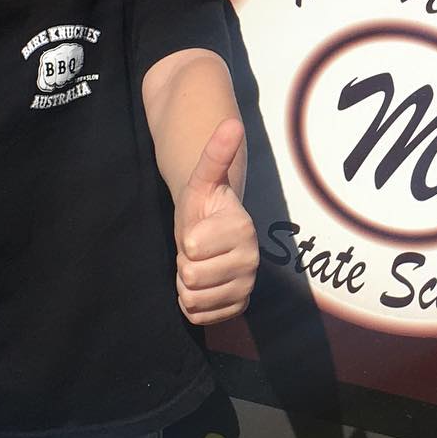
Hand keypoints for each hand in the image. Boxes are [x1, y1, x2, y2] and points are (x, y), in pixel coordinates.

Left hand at [174, 118, 258, 325]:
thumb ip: (216, 153)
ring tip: (200, 265)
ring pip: (192, 298)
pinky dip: (193, 303)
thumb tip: (231, 122)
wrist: (213, 232)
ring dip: (187, 284)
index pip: (191, 247)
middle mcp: (251, 261)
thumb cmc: (204, 204)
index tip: (199, 228)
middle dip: (185, 262)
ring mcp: (246, 286)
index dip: (186, 240)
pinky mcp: (236, 307)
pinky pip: (198, 316)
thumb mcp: (203, 177)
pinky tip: (203, 285)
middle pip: (191, 276)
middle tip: (197, 249)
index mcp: (243, 229)